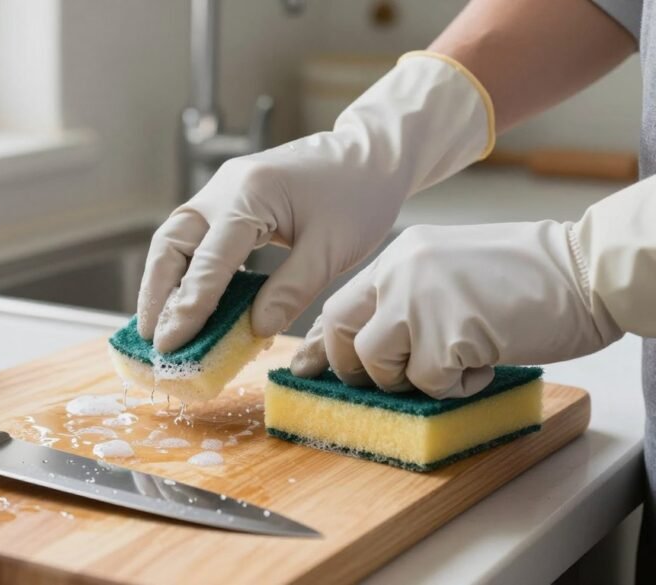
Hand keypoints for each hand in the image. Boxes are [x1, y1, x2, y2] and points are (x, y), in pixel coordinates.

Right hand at [137, 52, 494, 352]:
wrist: (369, 154)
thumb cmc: (358, 196)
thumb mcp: (333, 250)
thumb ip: (291, 290)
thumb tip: (255, 330)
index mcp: (251, 195)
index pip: (209, 260)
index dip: (187, 306)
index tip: (170, 345)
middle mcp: (225, 188)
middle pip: (172, 244)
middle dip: (156, 294)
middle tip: (150, 341)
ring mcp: (221, 191)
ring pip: (175, 240)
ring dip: (162, 284)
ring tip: (156, 327)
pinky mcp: (227, 200)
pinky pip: (194, 239)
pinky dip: (184, 272)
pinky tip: (184, 302)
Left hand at [291, 221, 623, 398]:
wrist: (586, 268)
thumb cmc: (528, 276)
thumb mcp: (450, 273)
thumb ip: (407, 299)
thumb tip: (371, 345)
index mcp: (401, 256)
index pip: (340, 303)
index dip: (321, 344)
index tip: (309, 369)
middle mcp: (401, 272)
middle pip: (342, 331)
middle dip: (355, 368)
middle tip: (389, 379)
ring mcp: (422, 300)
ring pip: (378, 362)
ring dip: (411, 378)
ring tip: (456, 361)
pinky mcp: (449, 333)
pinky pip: (430, 383)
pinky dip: (457, 387)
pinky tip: (486, 362)